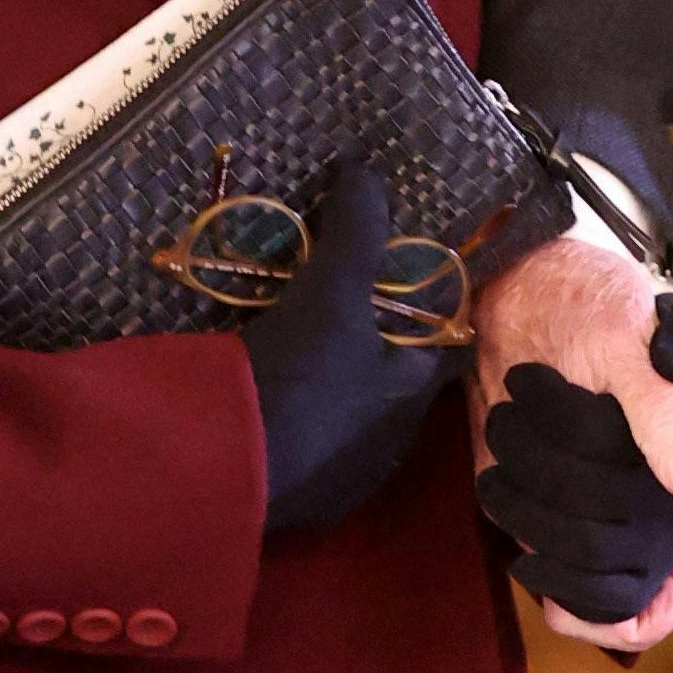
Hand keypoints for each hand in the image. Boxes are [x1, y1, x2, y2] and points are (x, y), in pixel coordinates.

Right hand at [244, 159, 452, 531]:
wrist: (230, 469)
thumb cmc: (303, 379)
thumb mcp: (330, 294)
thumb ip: (355, 234)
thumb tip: (366, 169)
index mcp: (409, 396)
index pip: (442, 350)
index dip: (431, 317)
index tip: (411, 285)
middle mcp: (388, 444)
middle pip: (390, 388)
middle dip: (370, 356)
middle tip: (342, 313)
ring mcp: (343, 478)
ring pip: (347, 425)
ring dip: (330, 396)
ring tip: (296, 353)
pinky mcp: (298, 503)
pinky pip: (303, 456)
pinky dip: (290, 429)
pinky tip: (262, 403)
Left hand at [472, 231, 672, 656]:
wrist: (519, 290)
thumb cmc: (591, 300)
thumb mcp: (632, 336)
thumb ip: (668, 409)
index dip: (637, 613)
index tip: (587, 591)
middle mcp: (653, 512)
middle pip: (604, 570)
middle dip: (551, 494)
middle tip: (524, 407)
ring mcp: (601, 515)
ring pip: (564, 571)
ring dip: (522, 505)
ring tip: (508, 425)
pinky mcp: (549, 510)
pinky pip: (540, 568)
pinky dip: (515, 538)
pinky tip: (499, 498)